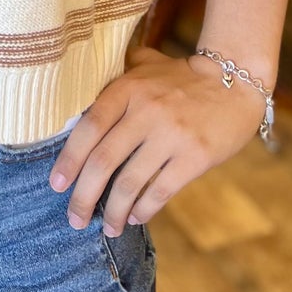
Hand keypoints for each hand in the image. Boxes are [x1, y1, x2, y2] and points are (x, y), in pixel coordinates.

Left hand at [48, 46, 269, 236]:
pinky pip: (160, 191)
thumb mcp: (148, 64)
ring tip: (107, 227)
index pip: (89, 127)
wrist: (235, 81)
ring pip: (130, 183)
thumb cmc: (184, 76)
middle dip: (83, 196)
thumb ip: (118, 71)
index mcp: (129, 88)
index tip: (56, 184)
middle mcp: (146, 111)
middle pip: (103, 161)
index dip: (69, 159)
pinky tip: (134, 217)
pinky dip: (143, 209)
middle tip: (74, 218)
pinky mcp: (195, 157)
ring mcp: (171, 135)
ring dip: (113, 211)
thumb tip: (83, 85)